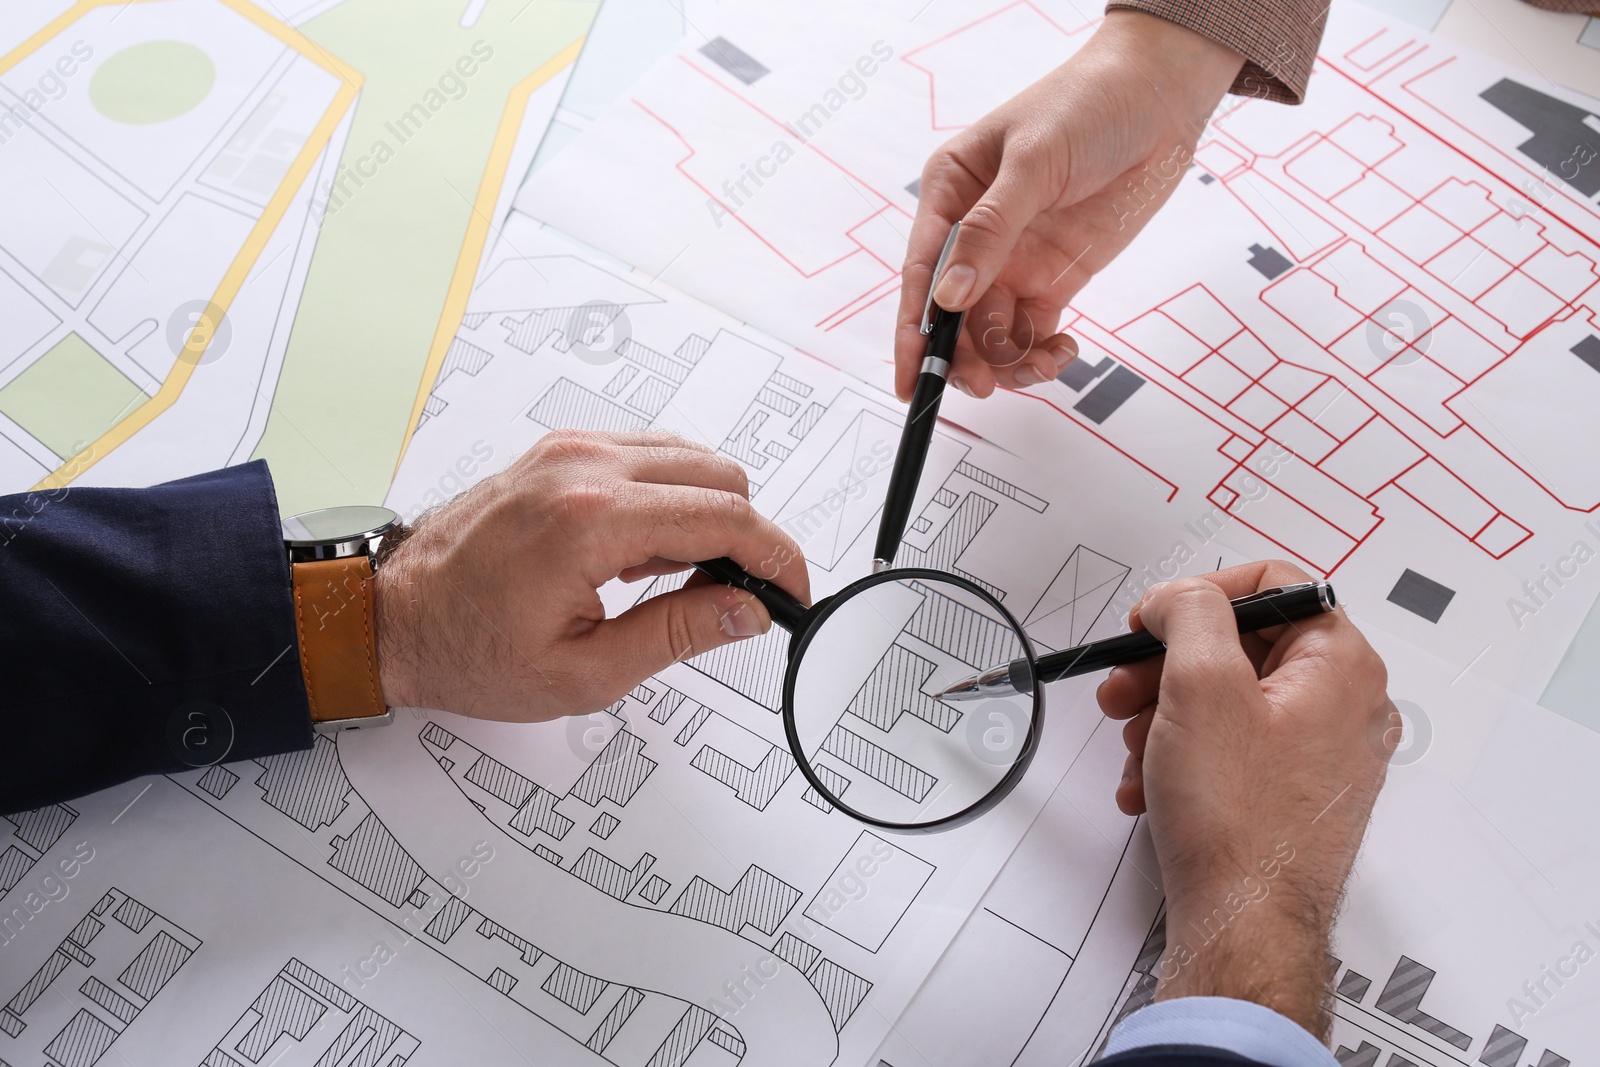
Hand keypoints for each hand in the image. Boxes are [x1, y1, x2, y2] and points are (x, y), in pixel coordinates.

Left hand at [373, 430, 808, 720]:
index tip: (792, 591)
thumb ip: (679, 633)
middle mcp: (582, 468)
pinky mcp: (561, 451)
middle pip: (720, 474)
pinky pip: (648, 456)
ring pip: (689, 458)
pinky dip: (669, 497)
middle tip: (733, 596)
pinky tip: (642, 553)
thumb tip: (746, 609)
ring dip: (706, 513)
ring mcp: (569, 451)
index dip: (776, 557)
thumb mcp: (585, 671)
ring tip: (671, 581)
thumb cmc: (466, 649)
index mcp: (589, 522)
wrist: (391, 616)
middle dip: (745, 535)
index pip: (725, 516)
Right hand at [895, 11, 1243, 400]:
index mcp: (950, 191)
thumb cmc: (1087, 105)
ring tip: (1043, 362)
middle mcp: (974, 233)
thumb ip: (991, 229)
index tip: (913, 378)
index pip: (920, 271)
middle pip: (951, 314)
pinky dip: (1041, 353)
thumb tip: (949, 296)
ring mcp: (1012, 259)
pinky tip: (1064, 349)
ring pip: (990, 332)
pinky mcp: (1052, 278)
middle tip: (984, 385)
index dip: (912, 330)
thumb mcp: (1034, 161)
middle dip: (963, 355)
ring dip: (1007, 360)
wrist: (1159, 99)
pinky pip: (1031, 332)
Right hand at [1097, 561, 1394, 1038]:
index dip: (1199, 595)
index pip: (1274, 586)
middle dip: (1167, 664)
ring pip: (1230, 702)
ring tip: (1129, 746)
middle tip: (1123, 687)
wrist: (1245, 923)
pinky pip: (1233, 751)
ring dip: (1165, 714)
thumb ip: (1190, 614)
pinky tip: (1145, 785)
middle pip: (1244, 648)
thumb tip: (1181, 596)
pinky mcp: (1294, 795)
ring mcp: (1323, 755)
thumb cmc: (1237, 816)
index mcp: (1341, 666)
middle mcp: (1345, 706)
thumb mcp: (1200, 685)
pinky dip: (1183, 756)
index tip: (1153, 620)